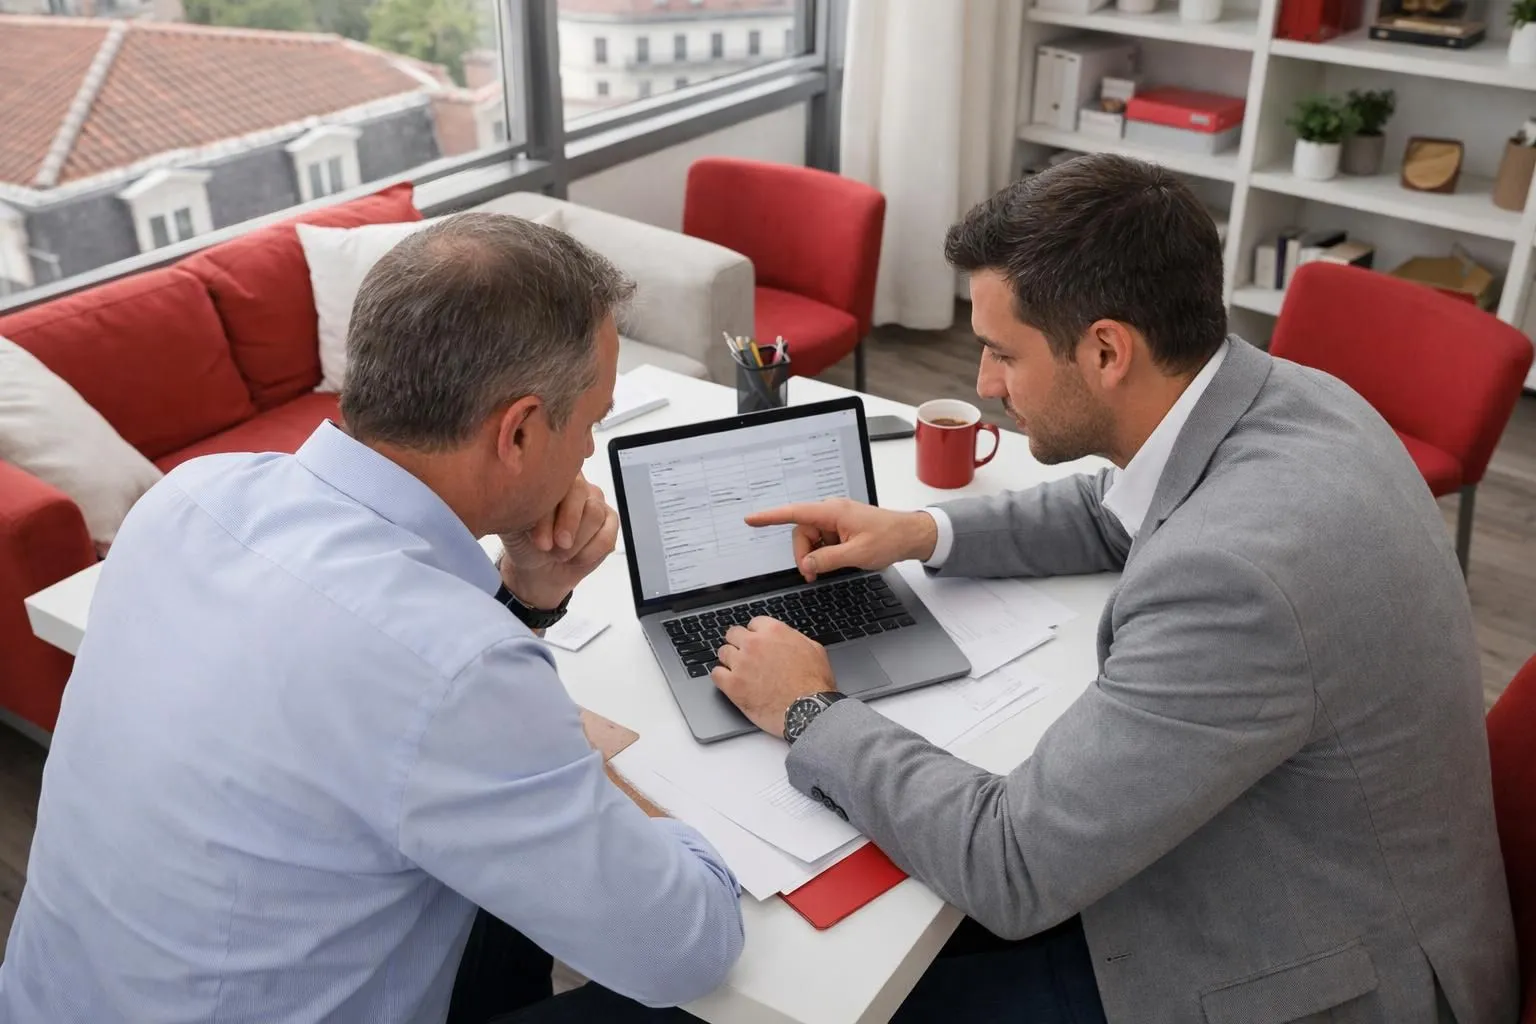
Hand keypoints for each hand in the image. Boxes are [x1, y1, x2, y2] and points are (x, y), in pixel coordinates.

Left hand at [498, 475, 617, 608]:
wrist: (538, 569)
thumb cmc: (525, 542)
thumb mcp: (513, 524)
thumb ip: (517, 506)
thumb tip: (519, 496)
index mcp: (551, 477)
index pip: (556, 481)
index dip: (549, 513)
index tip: (539, 540)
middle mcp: (576, 484)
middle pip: (580, 492)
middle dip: (566, 524)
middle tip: (550, 547)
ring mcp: (596, 502)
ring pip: (594, 514)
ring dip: (575, 543)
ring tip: (559, 555)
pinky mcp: (609, 522)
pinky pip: (607, 536)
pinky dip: (589, 553)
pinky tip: (575, 559)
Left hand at [711, 617, 835, 737]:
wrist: (808, 710)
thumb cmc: (814, 684)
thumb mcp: (814, 650)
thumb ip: (795, 638)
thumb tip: (788, 638)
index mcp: (774, 631)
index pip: (753, 623)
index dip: (756, 635)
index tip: (757, 644)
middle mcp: (754, 644)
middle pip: (733, 634)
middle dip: (739, 644)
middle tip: (746, 656)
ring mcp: (741, 664)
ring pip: (723, 652)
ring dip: (730, 660)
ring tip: (739, 672)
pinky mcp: (733, 685)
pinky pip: (716, 673)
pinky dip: (721, 677)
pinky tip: (730, 682)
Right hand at [744, 499, 938, 581]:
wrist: (911, 535)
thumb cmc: (889, 538)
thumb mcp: (857, 554)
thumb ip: (827, 559)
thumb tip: (806, 565)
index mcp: (832, 512)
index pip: (795, 513)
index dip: (770, 517)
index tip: (751, 519)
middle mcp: (831, 512)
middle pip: (802, 533)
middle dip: (804, 554)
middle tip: (813, 574)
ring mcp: (836, 520)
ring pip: (811, 539)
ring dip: (815, 556)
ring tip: (829, 569)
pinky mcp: (841, 528)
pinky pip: (822, 541)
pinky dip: (824, 554)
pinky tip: (837, 561)